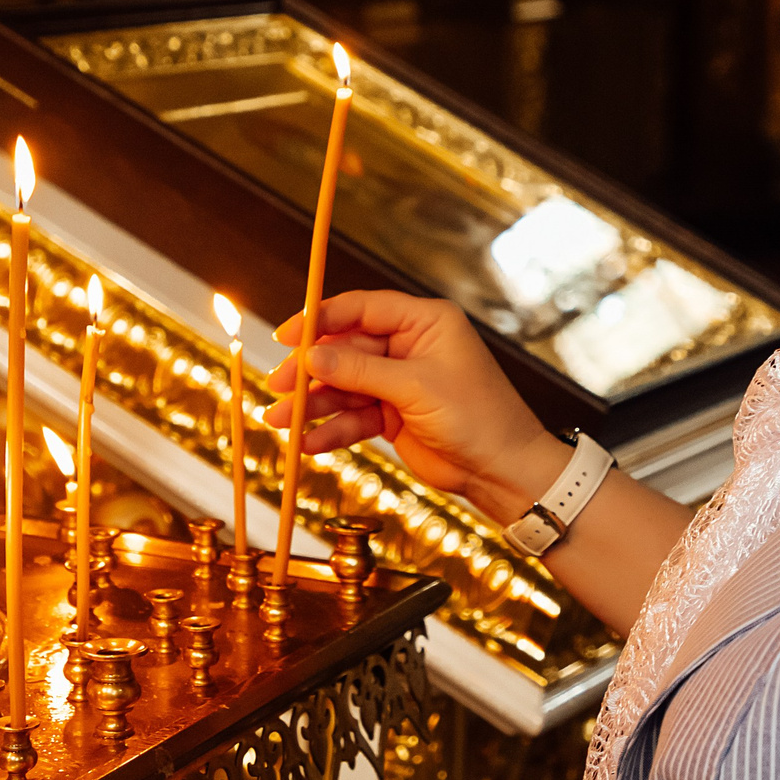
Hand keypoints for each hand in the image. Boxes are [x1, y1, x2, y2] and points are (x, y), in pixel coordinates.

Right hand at [268, 290, 563, 517]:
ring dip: (312, 405)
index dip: (321, 319)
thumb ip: (360, 371)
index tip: (286, 335)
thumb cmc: (478, 418)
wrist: (501, 470)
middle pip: (345, 350)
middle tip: (277, 386)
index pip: (362, 309)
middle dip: (310, 371)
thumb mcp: (415, 388)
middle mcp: (409, 346)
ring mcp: (398, 382)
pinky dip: (331, 429)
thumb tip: (311, 357)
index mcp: (424, 322)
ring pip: (343, 386)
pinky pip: (352, 416)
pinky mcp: (392, 414)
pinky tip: (308, 443)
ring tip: (280, 422)